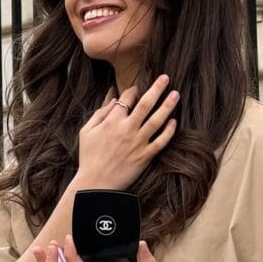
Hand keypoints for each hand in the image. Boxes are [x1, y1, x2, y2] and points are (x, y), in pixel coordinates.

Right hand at [75, 75, 178, 190]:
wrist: (95, 184)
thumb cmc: (89, 157)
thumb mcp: (87, 132)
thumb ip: (100, 113)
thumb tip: (114, 98)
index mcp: (112, 122)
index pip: (127, 98)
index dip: (133, 89)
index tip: (138, 86)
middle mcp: (127, 129)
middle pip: (146, 104)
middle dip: (157, 88)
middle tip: (166, 77)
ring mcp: (138, 143)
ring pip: (157, 120)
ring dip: (168, 105)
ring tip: (175, 94)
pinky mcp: (145, 156)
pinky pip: (161, 142)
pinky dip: (169, 131)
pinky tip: (174, 122)